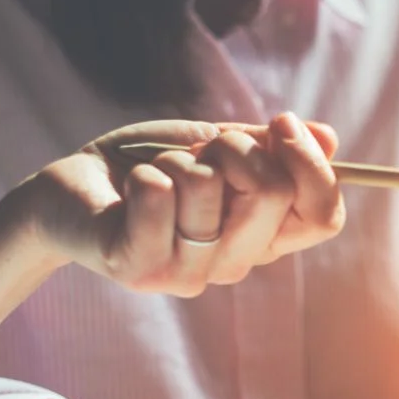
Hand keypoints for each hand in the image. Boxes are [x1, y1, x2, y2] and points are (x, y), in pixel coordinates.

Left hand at [19, 113, 343, 293]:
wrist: (70, 189)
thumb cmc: (147, 167)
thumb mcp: (215, 147)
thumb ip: (268, 148)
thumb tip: (328, 138)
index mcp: (262, 237)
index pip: (323, 217)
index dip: (312, 165)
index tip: (281, 124)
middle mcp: (233, 264)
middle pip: (274, 192)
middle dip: (234, 146)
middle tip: (200, 152)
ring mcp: (188, 274)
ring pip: (210, 187)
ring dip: (178, 159)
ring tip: (157, 174)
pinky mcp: (138, 269)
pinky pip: (160, 196)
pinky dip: (144, 172)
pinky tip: (131, 189)